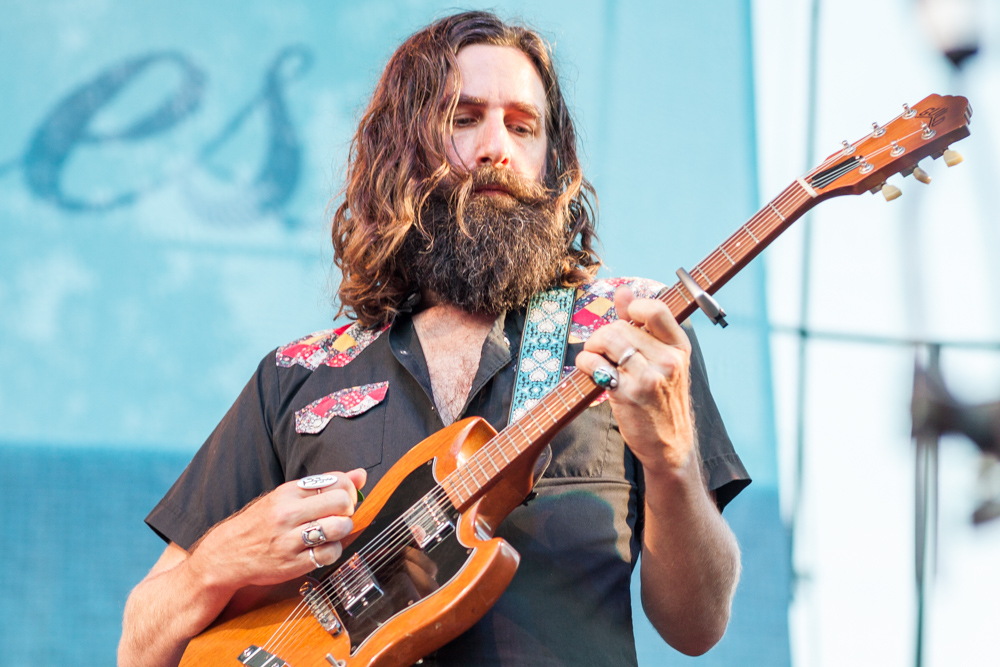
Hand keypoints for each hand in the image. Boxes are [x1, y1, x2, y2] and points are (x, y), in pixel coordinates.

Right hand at [190, 469, 367, 589]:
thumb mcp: (287, 496)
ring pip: (339, 528)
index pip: (336, 481)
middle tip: (340, 516)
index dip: (349, 490)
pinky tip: (323, 548)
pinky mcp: (293, 565)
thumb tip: (361, 474)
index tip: (344, 499)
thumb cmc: (262, 522)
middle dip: (348, 510)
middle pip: (341, 503)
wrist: (227, 554)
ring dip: (343, 530)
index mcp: (288, 492)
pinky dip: (333, 551)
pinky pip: (330, 554)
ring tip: (332, 532)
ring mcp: (289, 540)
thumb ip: (325, 484)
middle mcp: (287, 514)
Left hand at [574, 287, 695, 472]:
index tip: (625, 321)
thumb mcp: (662, 361)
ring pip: (606, 340)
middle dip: (602, 335)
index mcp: (679, 347)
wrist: (670, 446)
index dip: (633, 308)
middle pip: (620, 326)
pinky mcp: (629, 394)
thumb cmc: (662, 401)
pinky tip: (592, 373)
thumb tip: (622, 291)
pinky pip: (595, 364)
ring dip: (591, 348)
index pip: (655, 308)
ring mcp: (649, 378)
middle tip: (600, 350)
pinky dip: (585, 364)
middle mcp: (668, 360)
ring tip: (595, 360)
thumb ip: (641, 325)